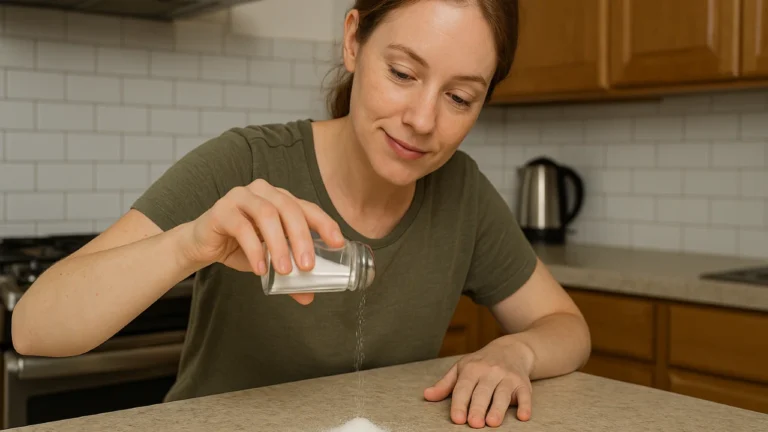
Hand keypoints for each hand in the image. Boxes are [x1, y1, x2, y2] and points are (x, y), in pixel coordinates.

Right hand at [180, 178, 344, 304]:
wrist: (202, 244)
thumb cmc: (240, 246)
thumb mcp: (269, 259)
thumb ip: (289, 274)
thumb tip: (309, 296)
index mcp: (280, 199)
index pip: (307, 208)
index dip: (324, 223)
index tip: (338, 244)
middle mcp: (264, 192)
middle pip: (290, 209)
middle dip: (302, 238)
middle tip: (308, 266)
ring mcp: (241, 197)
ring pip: (267, 215)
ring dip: (279, 245)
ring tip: (284, 271)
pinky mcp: (222, 210)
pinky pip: (241, 227)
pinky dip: (254, 250)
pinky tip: (260, 269)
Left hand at [424, 337, 534, 427]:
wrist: (512, 349)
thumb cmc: (482, 363)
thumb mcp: (461, 368)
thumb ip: (445, 384)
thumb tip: (427, 395)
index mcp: (472, 369)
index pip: (464, 387)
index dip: (460, 403)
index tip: (457, 418)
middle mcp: (490, 372)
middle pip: (483, 392)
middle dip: (478, 408)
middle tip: (474, 424)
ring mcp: (508, 377)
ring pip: (502, 394)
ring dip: (498, 409)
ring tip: (492, 423)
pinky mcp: (523, 384)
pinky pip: (525, 395)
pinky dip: (525, 405)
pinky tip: (523, 416)